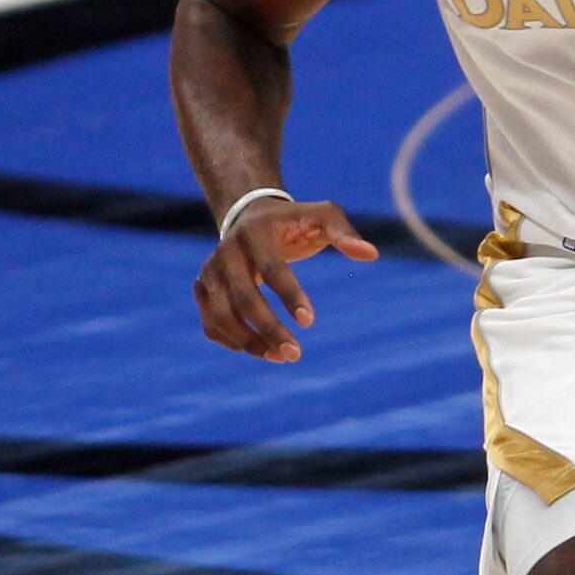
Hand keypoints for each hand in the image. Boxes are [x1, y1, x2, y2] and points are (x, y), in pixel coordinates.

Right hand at [193, 197, 378, 361]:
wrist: (249, 216)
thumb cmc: (294, 221)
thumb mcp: (323, 216)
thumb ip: (345, 233)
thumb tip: (371, 254)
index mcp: (254, 233)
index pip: (271, 269)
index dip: (289, 296)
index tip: (310, 322)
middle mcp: (225, 252)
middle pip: (242, 298)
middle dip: (268, 329)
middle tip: (296, 354)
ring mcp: (209, 272)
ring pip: (220, 315)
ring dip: (248, 342)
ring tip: (281, 357)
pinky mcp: (203, 288)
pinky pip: (210, 323)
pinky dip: (231, 341)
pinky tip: (260, 351)